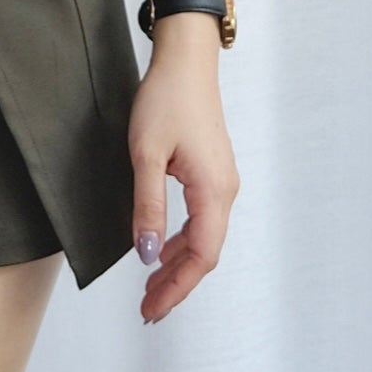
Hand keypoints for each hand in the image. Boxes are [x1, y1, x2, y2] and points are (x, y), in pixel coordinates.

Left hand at [128, 31, 235, 322]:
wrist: (185, 62)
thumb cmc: (166, 101)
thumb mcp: (145, 155)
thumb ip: (147, 206)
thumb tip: (146, 253)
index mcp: (213, 191)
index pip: (201, 256)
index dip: (177, 287)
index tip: (152, 308)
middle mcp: (225, 191)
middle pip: (205, 254)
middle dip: (177, 284)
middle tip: (148, 309)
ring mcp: (221, 183)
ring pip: (204, 238)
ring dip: (178, 265)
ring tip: (150, 288)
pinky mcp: (212, 174)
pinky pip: (202, 220)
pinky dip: (181, 242)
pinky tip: (161, 249)